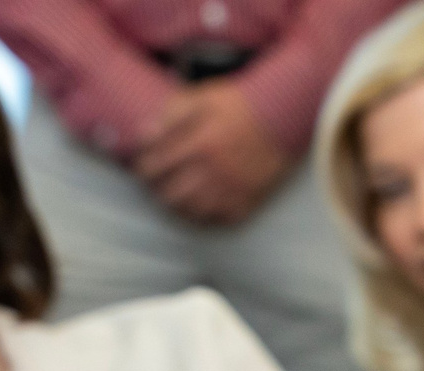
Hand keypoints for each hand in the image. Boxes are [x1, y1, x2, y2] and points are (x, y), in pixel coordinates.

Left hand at [134, 82, 291, 225]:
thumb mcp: (202, 98)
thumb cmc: (238, 106)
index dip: (143, 168)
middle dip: (157, 190)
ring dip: (178, 206)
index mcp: (199, 142)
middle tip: (155, 185)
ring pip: (193, 211)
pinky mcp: (248, 201)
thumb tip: (144, 135)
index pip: (156, 165)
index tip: (142, 167)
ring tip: (173, 197)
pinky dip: (206, 216)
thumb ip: (171, 114)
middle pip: (170, 194)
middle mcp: (214, 170)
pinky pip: (219, 220)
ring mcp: (232, 189)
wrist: (282, 118)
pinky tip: (199, 206)